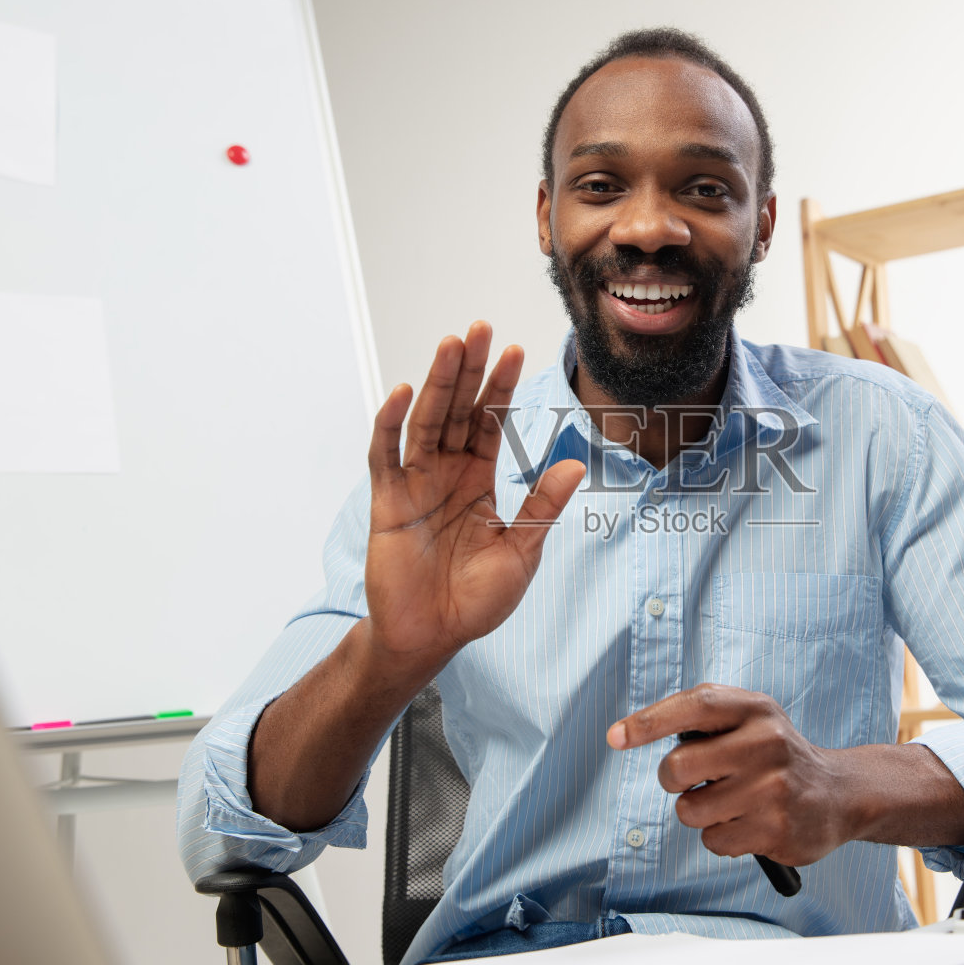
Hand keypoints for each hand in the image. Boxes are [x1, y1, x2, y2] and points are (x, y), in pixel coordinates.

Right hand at [362, 322, 584, 682]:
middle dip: (468, 369)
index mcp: (478, 481)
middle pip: (458, 410)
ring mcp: (415, 484)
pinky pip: (387, 456)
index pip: (490, 422)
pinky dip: (391, 425)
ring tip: (451, 345)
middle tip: (480, 327)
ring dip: (437, 383)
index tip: (516, 349)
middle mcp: (445, 474)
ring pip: (426, 422)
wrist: (434, 637)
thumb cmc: (476, 599)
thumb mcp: (522, 550)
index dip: (501, 387)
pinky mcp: (388, 502)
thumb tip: (576, 462)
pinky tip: (405, 394)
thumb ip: (543, 506)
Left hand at [607, 683, 857, 866]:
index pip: (695, 705)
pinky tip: (748, 822)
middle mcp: (766, 743)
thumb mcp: (751, 718)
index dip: (649, 721)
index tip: (616, 737)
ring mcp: (772, 789)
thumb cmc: (777, 755)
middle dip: (674, 780)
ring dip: (699, 811)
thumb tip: (628, 731)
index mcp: (755, 709)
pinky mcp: (775, 829)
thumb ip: (701, 716)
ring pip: (690, 810)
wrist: (839, 794)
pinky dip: (721, 835)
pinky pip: (713, 840)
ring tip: (730, 801)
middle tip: (698, 780)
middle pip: (677, 767)